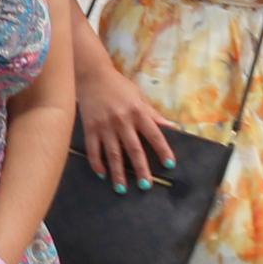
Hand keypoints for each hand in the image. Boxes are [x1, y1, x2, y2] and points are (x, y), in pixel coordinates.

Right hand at [77, 60, 175, 188]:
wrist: (92, 75)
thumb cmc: (119, 86)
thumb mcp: (139, 97)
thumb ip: (153, 115)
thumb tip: (172, 128)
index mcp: (138, 112)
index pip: (154, 134)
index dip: (163, 150)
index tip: (169, 165)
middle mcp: (122, 120)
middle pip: (134, 148)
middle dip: (141, 168)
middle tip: (146, 185)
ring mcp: (104, 125)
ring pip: (113, 153)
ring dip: (118, 172)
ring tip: (122, 188)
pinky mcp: (90, 128)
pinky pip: (93, 149)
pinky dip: (97, 163)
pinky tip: (102, 174)